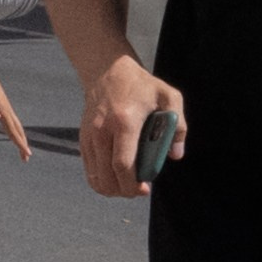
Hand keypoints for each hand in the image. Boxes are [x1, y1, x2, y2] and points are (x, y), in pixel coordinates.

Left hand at [0, 24, 30, 161]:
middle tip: (26, 157)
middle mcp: (5, 106)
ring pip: (15, 123)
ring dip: (19, 136)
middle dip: (22, 143)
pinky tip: (12, 130)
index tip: (25, 153)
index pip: (12, 128)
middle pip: (16, 128)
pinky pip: (10, 119)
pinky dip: (14, 128)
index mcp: (1, 106)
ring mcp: (3, 104)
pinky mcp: (0, 102)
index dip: (19, 141)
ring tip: (22, 147)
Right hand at [78, 54, 187, 197]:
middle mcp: (102, 131)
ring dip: (111, 188)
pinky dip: (100, 180)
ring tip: (126, 186)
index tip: (145, 189)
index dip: (132, 184)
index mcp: (124, 122)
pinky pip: (88, 169)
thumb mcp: (168, 96)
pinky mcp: (83, 138)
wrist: (107, 70)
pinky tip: (114, 179)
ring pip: (95, 176)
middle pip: (107, 175)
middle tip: (138, 190)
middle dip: (123, 191)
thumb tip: (176, 154)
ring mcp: (89, 135)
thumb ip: (178, 125)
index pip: (123, 164)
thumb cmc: (141, 85)